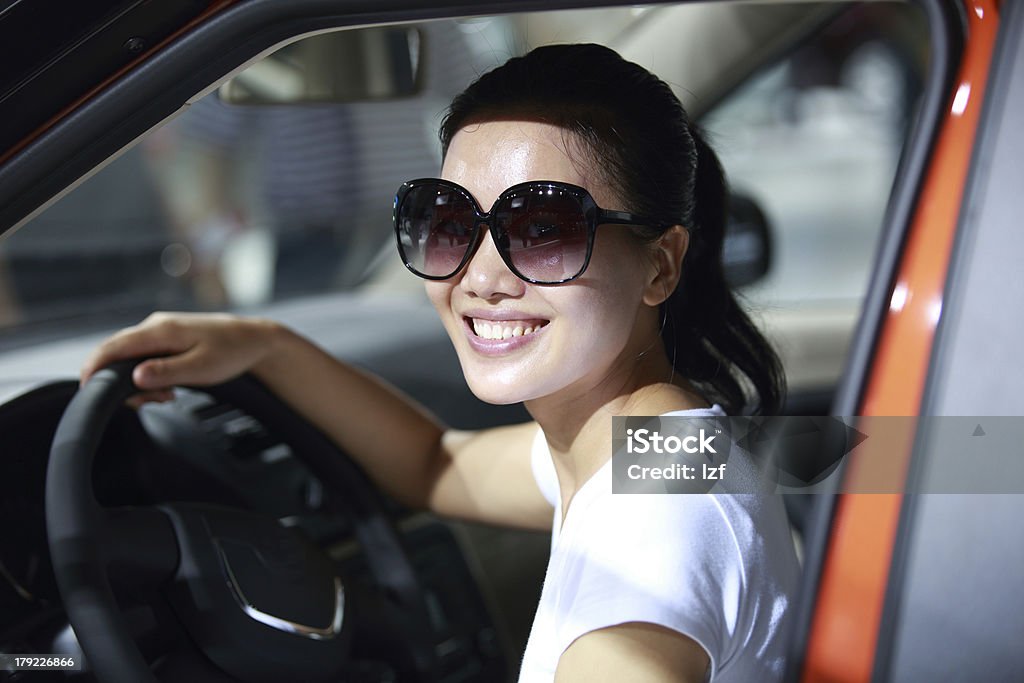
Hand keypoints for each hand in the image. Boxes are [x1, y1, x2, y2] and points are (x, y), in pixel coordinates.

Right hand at [80, 312, 280, 406]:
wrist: (255, 339)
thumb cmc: (233, 352)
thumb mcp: (202, 368)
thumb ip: (167, 372)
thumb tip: (134, 377)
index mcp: (161, 330)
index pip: (113, 346)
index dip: (94, 366)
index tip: (87, 388)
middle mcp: (155, 326)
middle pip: (117, 353)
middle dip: (120, 382)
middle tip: (146, 403)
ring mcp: (160, 331)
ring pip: (131, 358)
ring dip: (139, 382)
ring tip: (166, 397)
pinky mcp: (167, 338)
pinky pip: (144, 357)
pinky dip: (149, 376)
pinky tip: (169, 389)